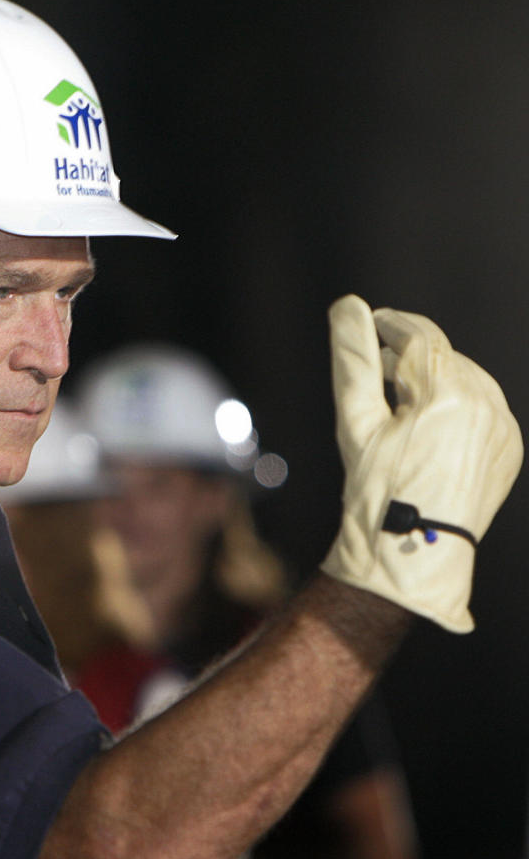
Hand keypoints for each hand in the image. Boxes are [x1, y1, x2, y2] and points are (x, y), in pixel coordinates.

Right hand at [320, 295, 522, 631]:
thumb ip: (353, 358)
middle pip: (443, 357)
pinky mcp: (509, 447)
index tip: (372, 322)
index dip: (392, 324)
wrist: (412, 551)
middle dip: (409, 356)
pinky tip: (428, 426)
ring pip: (466, 378)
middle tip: (379, 368)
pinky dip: (456, 404)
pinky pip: (484, 407)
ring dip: (433, 378)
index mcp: (446, 395)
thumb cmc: (377, 489)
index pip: (419, 337)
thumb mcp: (355, 420)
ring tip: (401, 399)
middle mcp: (485, 406)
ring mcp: (502, 428)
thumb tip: (348, 307)